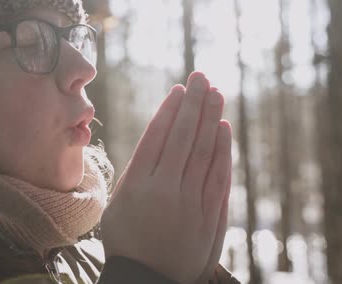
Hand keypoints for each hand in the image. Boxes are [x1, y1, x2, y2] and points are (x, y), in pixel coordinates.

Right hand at [101, 72, 232, 283]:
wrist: (147, 280)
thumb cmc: (126, 240)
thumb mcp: (118, 205)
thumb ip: (137, 172)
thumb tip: (158, 141)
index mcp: (138, 185)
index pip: (158, 137)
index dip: (170, 110)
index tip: (179, 90)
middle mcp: (165, 189)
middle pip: (184, 137)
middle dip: (194, 104)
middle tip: (202, 77)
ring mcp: (190, 202)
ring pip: (204, 152)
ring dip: (211, 120)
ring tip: (216, 94)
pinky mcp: (208, 215)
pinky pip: (217, 176)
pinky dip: (222, 151)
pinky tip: (223, 130)